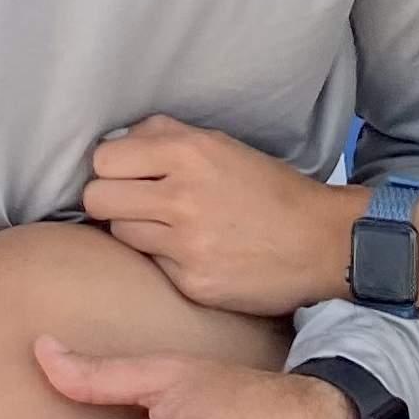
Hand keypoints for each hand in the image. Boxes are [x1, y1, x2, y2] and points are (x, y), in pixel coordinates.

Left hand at [83, 115, 361, 315]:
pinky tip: (193, 253)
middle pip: (98, 199)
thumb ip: (164, 135)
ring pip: (119, 233)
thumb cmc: (266, 188)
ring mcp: (186, 244)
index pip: (103, 159)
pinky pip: (151, 265)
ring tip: (167, 227)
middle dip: (110, 200)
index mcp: (188, 152)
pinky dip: (165, 259)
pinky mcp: (192, 283)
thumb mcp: (220, 144)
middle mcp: (182, 196)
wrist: (320, 242)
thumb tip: (115, 143)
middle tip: (134, 203)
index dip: (111, 167)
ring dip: (135, 230)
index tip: (126, 174)